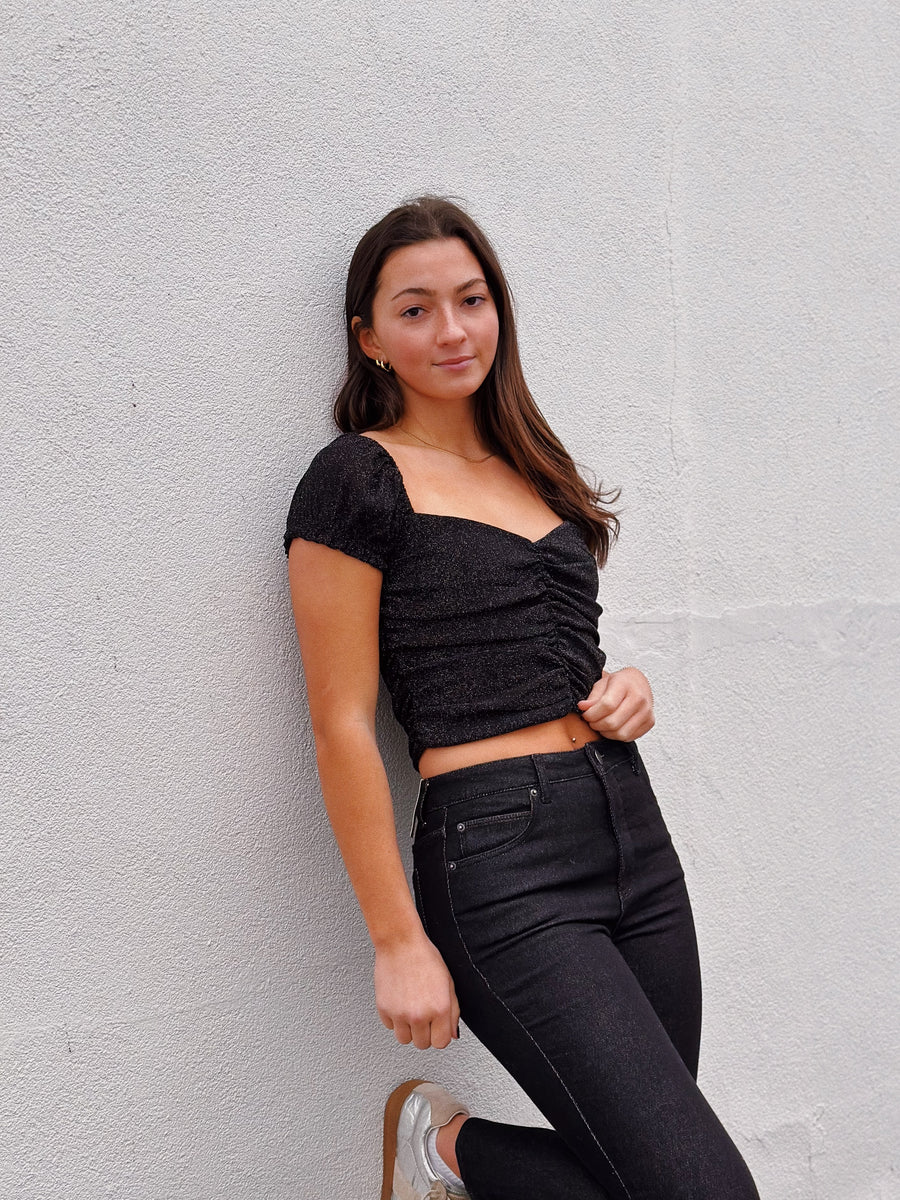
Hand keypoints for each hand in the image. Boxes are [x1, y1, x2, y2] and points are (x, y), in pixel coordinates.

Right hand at [374, 933, 460, 1049]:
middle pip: (422, 1044)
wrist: (400, 943)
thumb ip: (453, 1011)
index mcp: (439, 1009)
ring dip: (408, 1029)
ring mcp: (400, 1014)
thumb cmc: (425, 958)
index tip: (437, 1025)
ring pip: (404, 1039)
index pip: (441, 1043)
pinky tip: (399, 1001)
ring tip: (410, 1009)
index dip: (440, 1034)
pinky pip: (390, 1026)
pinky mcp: (384, 1009)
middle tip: (423, 1014)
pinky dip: (394, 1019)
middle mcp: (419, 1015)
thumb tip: (452, 1034)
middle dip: (424, 1032)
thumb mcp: (448, 983)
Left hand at [577, 667, 654, 740]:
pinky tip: (612, 727)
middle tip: (592, 721)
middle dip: (597, 725)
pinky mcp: (650, 722)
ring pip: (621, 733)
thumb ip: (592, 697)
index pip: (607, 705)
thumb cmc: (620, 683)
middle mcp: (639, 698)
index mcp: (625, 684)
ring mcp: (647, 711)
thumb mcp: (602, 683)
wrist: (639, 682)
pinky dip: (617, 736)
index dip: (592, 714)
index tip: (586, 714)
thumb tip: (583, 707)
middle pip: (613, 722)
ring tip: (601, 725)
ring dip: (606, 733)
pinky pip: (629, 737)